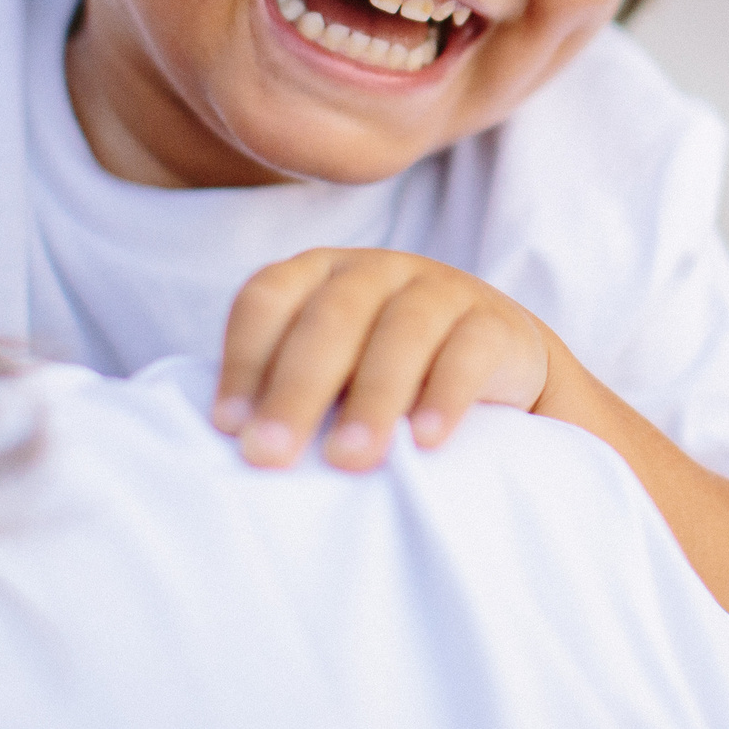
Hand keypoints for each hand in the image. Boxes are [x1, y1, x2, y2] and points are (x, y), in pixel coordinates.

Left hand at [210, 248, 552, 470]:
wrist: (498, 363)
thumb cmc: (385, 373)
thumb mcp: (331, 369)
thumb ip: (284, 388)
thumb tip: (233, 443)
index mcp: (319, 274)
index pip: (267, 297)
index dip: (244, 360)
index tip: (229, 427)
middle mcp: (376, 269)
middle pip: (330, 317)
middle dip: (296, 389)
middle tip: (271, 456)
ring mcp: (440, 288)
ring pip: (401, 331)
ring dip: (371, 398)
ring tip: (349, 459)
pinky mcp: (495, 323)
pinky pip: (468, 352)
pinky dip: (445, 396)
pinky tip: (424, 441)